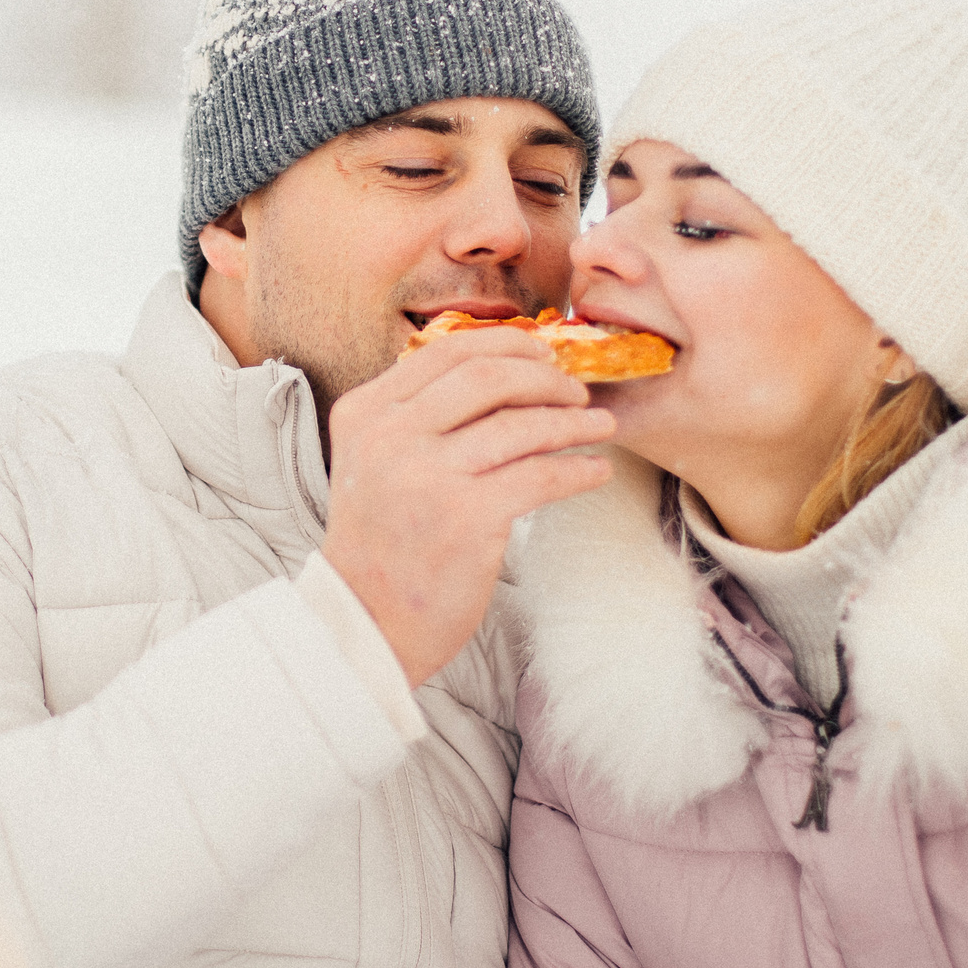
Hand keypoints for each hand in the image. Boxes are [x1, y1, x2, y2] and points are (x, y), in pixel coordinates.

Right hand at [322, 327, 613, 685]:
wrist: (367, 623)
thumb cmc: (382, 544)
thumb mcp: (373, 462)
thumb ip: (413, 415)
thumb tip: (495, 369)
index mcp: (365, 413)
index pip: (447, 351)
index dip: (507, 344)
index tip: (543, 354)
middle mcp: (390, 436)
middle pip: (488, 376)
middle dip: (546, 377)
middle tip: (578, 392)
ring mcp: (428, 475)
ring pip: (521, 424)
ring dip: (574, 421)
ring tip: (602, 426)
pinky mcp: (468, 517)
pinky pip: (541, 475)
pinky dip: (578, 469)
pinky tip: (595, 471)